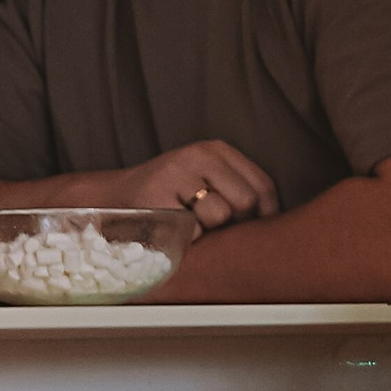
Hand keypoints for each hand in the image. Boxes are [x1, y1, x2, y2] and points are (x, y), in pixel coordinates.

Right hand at [132, 142, 278, 232]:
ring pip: (219, 216)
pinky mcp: (155, 197)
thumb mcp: (208, 183)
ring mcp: (175, 173)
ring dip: (206, 231)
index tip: (247, 230)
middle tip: (211, 228)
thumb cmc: (169, 200)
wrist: (111, 201)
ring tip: (187, 224)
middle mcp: (197, 155)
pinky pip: (190, 231)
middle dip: (233, 225)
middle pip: (245, 202)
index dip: (264, 216)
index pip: (263, 187)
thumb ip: (240, 193)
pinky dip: (184, 240)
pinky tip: (170, 229)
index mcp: (216, 150)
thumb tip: (278, 227)